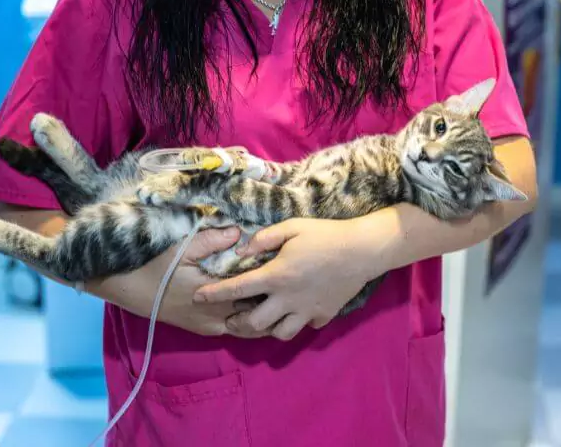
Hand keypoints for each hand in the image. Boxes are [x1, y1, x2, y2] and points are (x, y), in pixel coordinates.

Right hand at [92, 228, 267, 337]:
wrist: (131, 290)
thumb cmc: (158, 266)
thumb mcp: (183, 247)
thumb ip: (212, 240)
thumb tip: (238, 231)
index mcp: (215, 297)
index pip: (255, 296)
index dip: (272, 285)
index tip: (283, 270)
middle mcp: (217, 318)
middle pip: (257, 316)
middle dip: (272, 302)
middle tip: (286, 286)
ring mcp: (212, 327)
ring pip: (248, 328)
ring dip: (262, 315)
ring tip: (276, 298)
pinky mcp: (206, 330)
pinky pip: (235, 330)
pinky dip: (248, 321)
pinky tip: (256, 305)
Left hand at [193, 219, 379, 340]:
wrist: (363, 250)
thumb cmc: (325, 235)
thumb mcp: (292, 227)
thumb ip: (263, 239)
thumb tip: (240, 250)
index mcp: (277, 276)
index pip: (237, 289)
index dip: (214, 294)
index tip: (198, 297)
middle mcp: (288, 299)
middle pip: (254, 323)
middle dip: (237, 323)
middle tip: (231, 317)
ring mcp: (307, 311)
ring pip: (279, 333)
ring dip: (266, 328)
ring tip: (262, 318)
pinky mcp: (323, 315)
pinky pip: (305, 326)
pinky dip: (297, 322)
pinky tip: (295, 311)